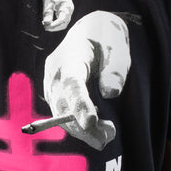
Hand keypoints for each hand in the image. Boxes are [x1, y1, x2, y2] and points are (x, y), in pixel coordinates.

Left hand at [42, 0, 73, 30]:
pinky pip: (61, 23)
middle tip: (45, 28)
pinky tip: (48, 24)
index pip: (63, 19)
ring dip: (54, 27)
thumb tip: (46, 23)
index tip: (47, 27)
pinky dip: (55, 25)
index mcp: (67, 6)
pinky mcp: (64, 15)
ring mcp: (68, 13)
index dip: (55, 25)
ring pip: (63, 24)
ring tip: (46, 26)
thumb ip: (47, 11)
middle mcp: (69, 11)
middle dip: (55, 28)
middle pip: (64, 24)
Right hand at [43, 11, 130, 149]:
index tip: (90, 122)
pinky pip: (61, 114)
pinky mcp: (54, 93)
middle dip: (82, 126)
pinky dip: (77, 126)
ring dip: (80, 130)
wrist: (90, 31)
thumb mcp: (118, 48)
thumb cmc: (107, 39)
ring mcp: (51, 83)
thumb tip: (110, 94)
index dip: (79, 104)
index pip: (72, 83)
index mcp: (70, 55)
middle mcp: (55, 71)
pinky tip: (96, 130)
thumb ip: (115, 70)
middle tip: (106, 139)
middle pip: (63, 104)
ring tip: (106, 137)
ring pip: (60, 113)